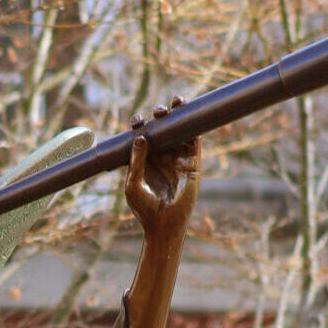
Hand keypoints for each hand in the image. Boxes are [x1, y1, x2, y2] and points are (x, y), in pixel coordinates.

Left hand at [125, 102, 199, 241]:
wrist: (163, 223)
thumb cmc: (144, 207)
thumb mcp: (133, 184)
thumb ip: (136, 161)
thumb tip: (141, 136)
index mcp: (144, 158)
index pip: (143, 134)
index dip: (141, 123)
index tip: (138, 122)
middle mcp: (161, 155)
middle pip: (162, 127)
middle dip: (161, 114)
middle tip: (160, 112)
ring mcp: (177, 157)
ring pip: (179, 130)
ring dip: (179, 114)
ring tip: (177, 103)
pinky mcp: (192, 163)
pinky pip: (194, 141)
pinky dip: (194, 127)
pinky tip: (192, 114)